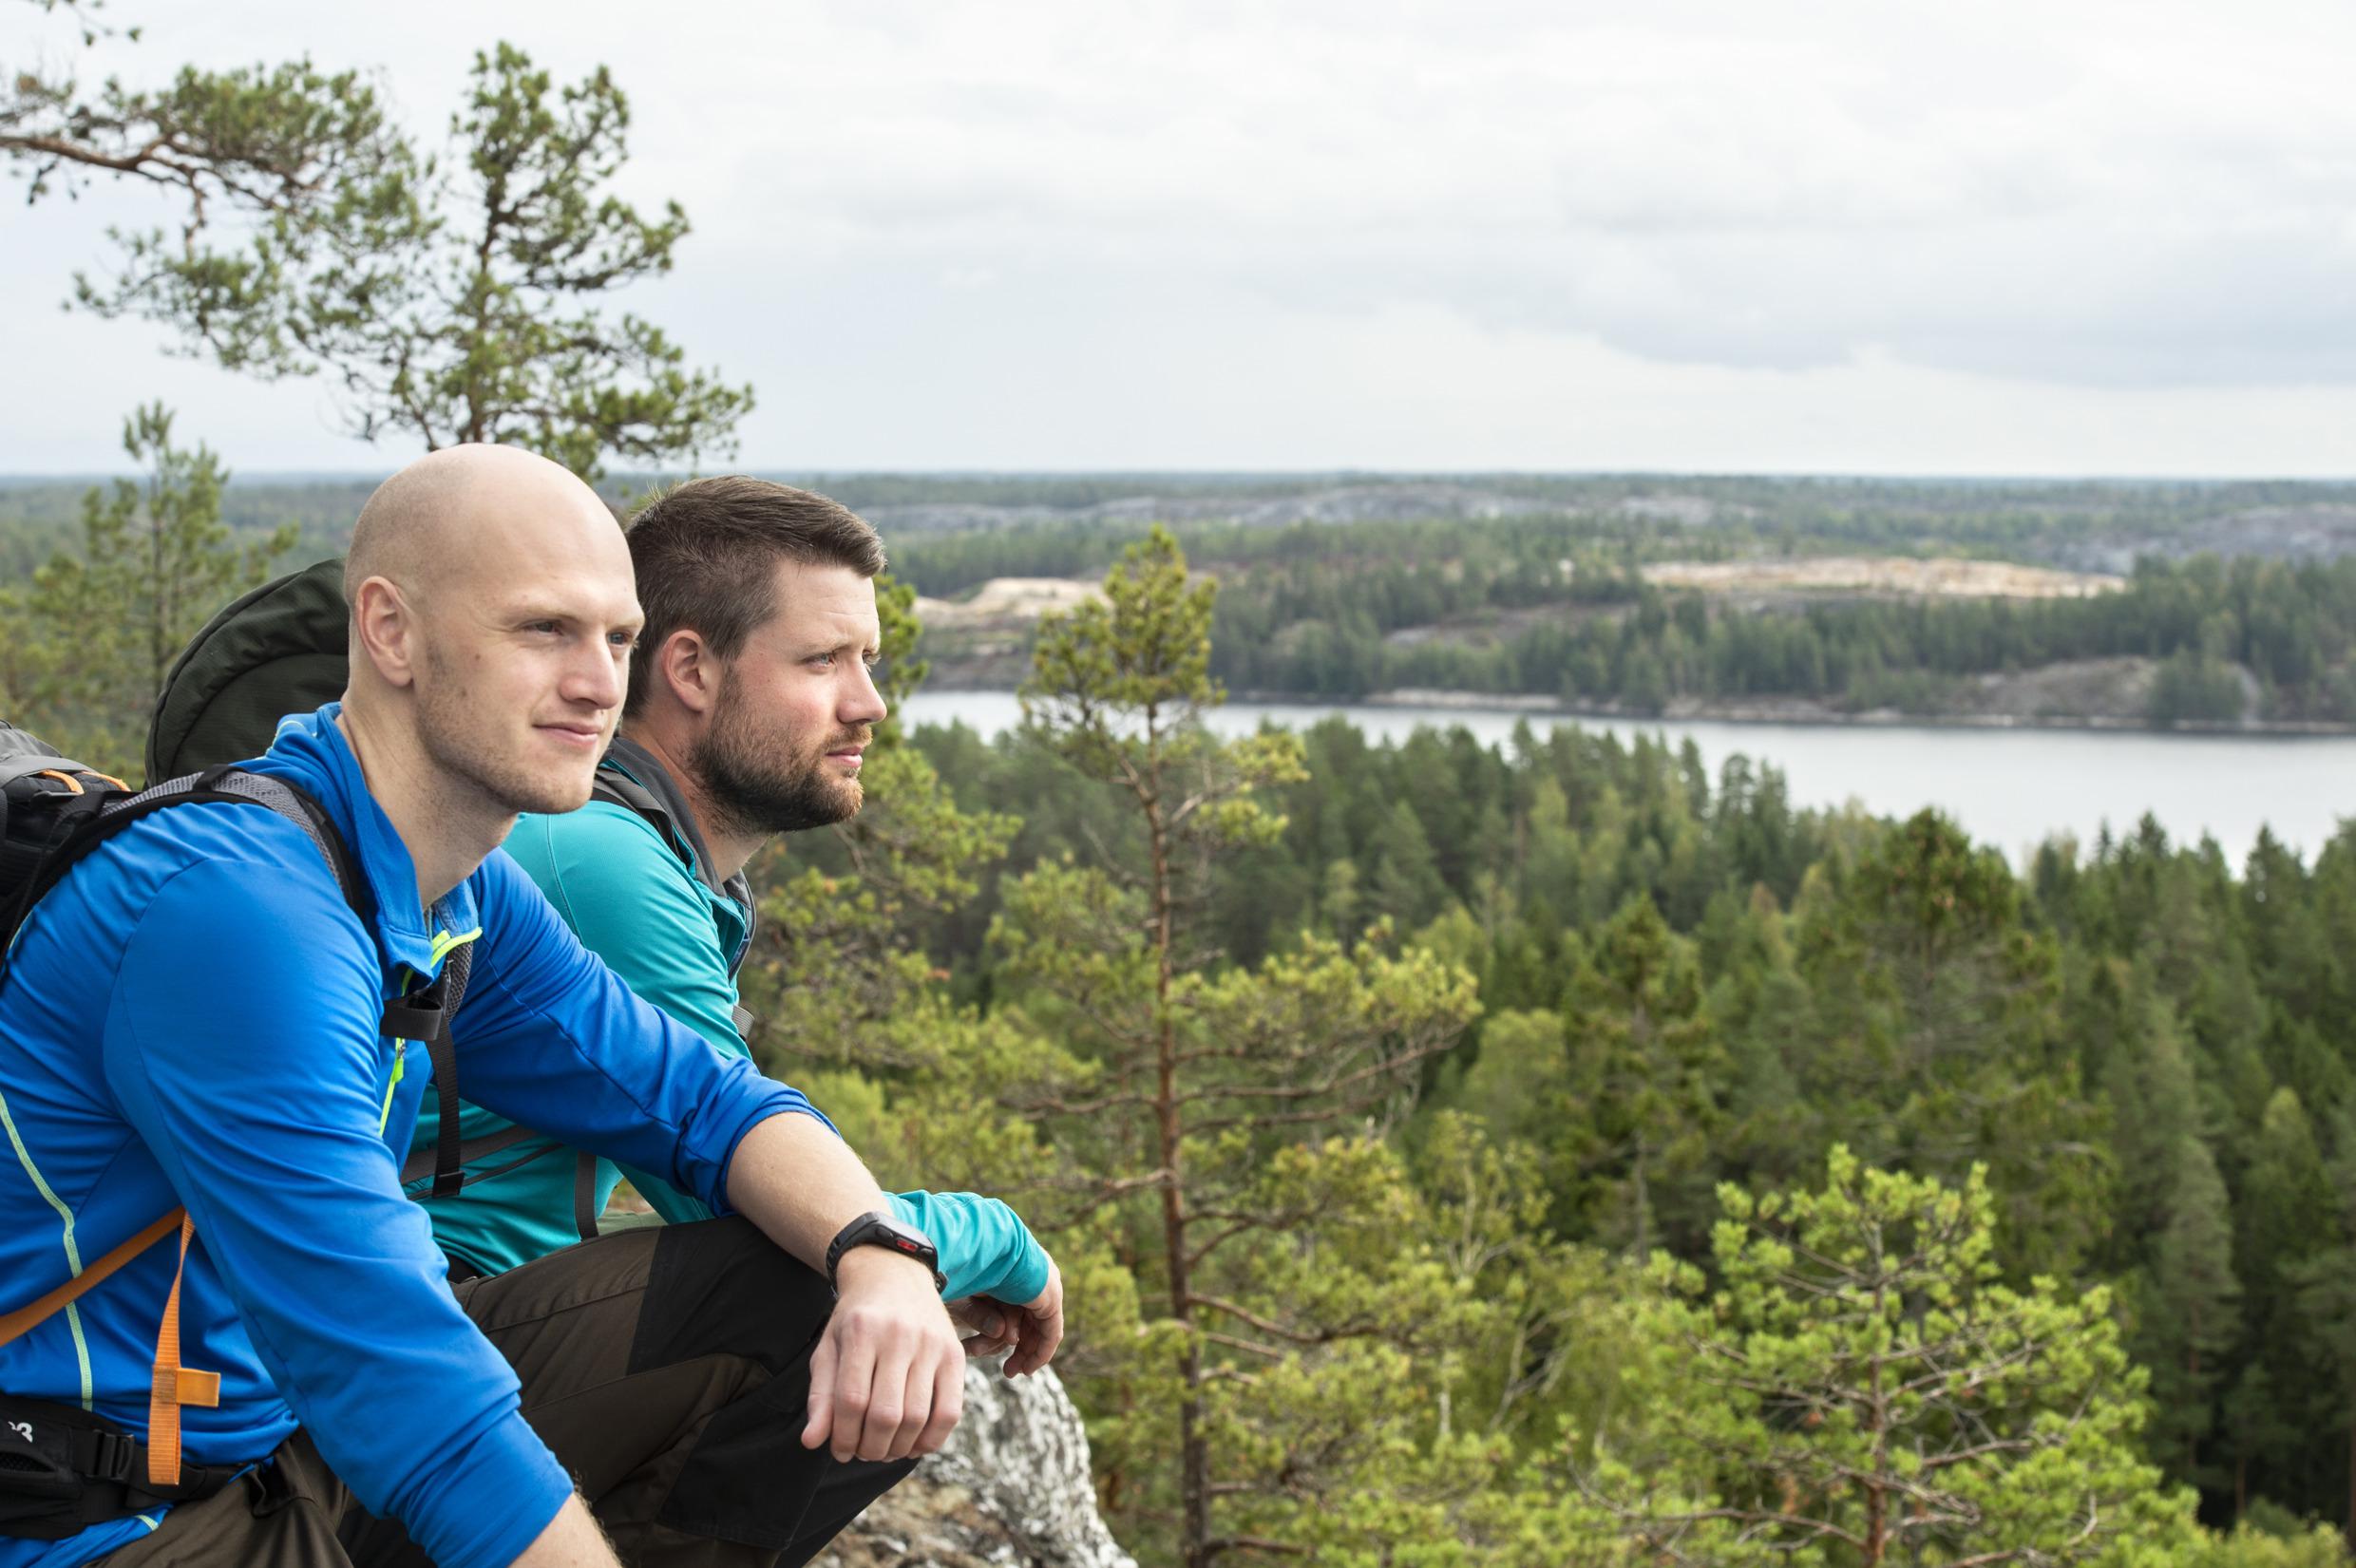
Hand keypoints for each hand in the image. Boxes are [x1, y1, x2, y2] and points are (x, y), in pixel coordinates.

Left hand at [800, 1248, 965, 1463]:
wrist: (895, 1276)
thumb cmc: (856, 1320)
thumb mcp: (828, 1349)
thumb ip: (820, 1396)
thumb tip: (813, 1442)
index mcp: (861, 1330)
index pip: (851, 1400)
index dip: (843, 1436)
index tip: (839, 1451)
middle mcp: (899, 1335)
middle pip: (886, 1414)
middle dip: (870, 1447)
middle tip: (862, 1452)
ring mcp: (932, 1344)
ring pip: (917, 1418)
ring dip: (898, 1448)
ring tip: (884, 1449)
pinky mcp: (955, 1354)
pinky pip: (950, 1412)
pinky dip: (932, 1440)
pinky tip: (914, 1444)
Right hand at [954, 1260, 1063, 1376]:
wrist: (979, 1250)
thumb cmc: (964, 1269)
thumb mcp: (970, 1300)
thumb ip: (986, 1318)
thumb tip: (1006, 1337)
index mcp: (1015, 1268)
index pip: (1016, 1309)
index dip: (1005, 1334)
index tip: (994, 1352)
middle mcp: (1034, 1276)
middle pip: (1031, 1321)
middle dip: (1020, 1349)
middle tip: (1008, 1372)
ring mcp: (1045, 1285)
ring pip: (1040, 1327)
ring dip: (1029, 1353)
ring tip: (1013, 1371)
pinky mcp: (1051, 1297)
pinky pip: (1051, 1331)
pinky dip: (1041, 1351)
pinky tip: (1028, 1367)